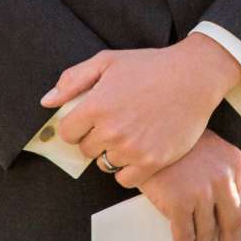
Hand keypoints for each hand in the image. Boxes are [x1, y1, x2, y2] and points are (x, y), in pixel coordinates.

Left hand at [42, 36, 240, 188]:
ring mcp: (131, 148)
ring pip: (104, 164)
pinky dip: (128, 169)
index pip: (67, 133)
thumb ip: (73, 80)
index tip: (90, 119)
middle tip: (116, 123)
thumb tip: (46, 101)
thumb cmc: (149, 66)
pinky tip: (138, 151)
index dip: (76, 126)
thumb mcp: (107, 61)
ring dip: (112, 153)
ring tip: (130, 134)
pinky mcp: (151, 162)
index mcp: (95, 106)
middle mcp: (110, 130)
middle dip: (95, 138)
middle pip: (85, 149)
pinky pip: (125, 179)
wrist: (193, 77)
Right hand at [140, 133, 240, 240]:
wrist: (146, 131)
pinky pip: (185, 236)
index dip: (237, 226)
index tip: (234, 240)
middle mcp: (222, 178)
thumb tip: (222, 211)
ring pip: (207, 232)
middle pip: (232, 222)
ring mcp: (201, 191)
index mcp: (234, 163)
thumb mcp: (208, 150)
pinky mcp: (178, 201)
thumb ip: (220, 174)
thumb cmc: (176, 143)